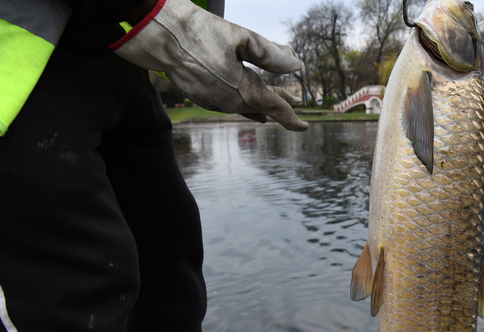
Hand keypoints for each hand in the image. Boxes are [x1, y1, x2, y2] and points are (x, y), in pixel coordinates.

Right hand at [112, 0, 308, 130]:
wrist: (158, 35)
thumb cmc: (200, 33)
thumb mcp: (243, 39)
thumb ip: (272, 54)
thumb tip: (296, 65)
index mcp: (241, 91)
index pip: (274, 107)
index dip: (291, 116)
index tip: (305, 126)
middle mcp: (227, 102)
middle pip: (261, 106)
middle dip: (280, 104)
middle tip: (298, 101)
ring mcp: (211, 100)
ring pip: (244, 104)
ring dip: (262, 101)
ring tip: (277, 98)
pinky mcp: (199, 94)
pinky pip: (228, 101)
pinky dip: (243, 99)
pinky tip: (245, 97)